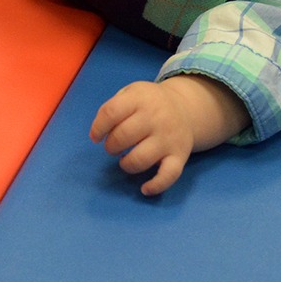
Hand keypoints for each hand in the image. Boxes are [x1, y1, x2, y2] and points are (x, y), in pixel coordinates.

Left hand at [90, 80, 197, 194]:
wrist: (185, 108)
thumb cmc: (149, 103)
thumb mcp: (131, 93)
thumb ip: (112, 108)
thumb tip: (98, 134)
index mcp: (140, 99)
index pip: (112, 112)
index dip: (98, 127)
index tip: (96, 136)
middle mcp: (156, 118)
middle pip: (123, 136)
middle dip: (111, 146)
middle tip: (113, 147)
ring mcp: (169, 138)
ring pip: (141, 159)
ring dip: (126, 164)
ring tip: (125, 159)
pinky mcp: (180, 156)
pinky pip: (169, 175)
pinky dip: (156, 186)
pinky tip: (145, 189)